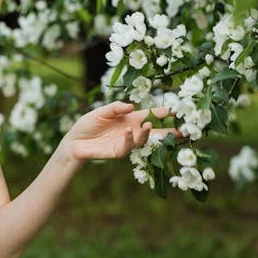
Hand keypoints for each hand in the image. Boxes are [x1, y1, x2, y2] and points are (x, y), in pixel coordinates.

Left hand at [59, 101, 178, 162]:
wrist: (74, 141)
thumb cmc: (88, 124)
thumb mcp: (101, 111)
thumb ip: (116, 108)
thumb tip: (132, 106)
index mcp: (129, 118)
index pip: (150, 115)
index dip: (163, 113)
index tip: (177, 110)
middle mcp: (131, 130)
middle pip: (154, 131)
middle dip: (169, 131)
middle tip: (183, 130)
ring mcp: (126, 142)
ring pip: (143, 139)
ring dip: (148, 133)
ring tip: (150, 125)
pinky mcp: (118, 151)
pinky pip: (128, 145)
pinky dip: (130, 138)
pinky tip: (129, 131)